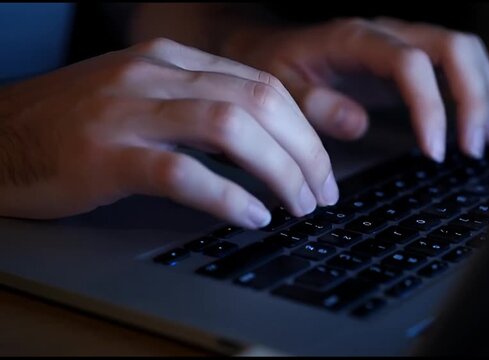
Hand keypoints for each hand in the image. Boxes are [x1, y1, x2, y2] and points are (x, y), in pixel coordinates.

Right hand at [0, 38, 338, 227]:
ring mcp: (129, 111)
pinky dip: (226, 196)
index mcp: (172, 59)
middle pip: (260, 103)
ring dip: (279, 172)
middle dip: (304, 152)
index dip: (304, 130)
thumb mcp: (147, 99)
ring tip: (297, 206)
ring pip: (230, 129)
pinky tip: (251, 216)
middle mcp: (155, 74)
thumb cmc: (77, 125)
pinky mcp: (106, 154)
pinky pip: (182, 172)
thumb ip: (201, 110)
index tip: (321, 168)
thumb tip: (266, 145)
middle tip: (322, 193)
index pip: (262, 86)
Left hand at [223, 17, 488, 160]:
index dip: (429, 107)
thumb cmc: (275, 66)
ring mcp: (403, 43)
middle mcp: (387, 34)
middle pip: (453, 48)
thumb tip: (357, 123)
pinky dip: (479, 92)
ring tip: (486, 140)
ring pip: (465, 52)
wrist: (271, 46)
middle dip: (473, 98)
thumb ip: (313, 105)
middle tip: (472, 148)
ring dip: (484, 95)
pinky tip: (485, 123)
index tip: (433, 151)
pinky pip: (459, 65)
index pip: (410, 64)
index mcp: (356, 39)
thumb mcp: (280, 88)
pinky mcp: (411, 59)